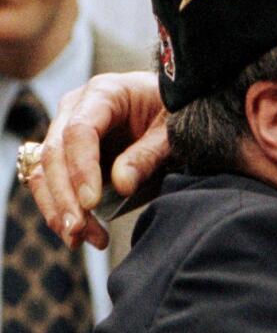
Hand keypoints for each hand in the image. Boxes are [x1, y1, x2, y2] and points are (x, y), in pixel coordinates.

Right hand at [28, 71, 167, 248]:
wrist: (175, 106)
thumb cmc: (176, 112)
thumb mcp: (172, 130)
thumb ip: (148, 154)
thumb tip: (121, 184)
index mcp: (104, 93)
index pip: (78, 131)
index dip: (81, 169)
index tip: (91, 203)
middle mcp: (76, 109)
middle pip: (54, 154)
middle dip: (63, 196)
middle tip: (79, 230)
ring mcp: (68, 132)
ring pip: (45, 172)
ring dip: (58, 209)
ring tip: (79, 239)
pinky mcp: (71, 155)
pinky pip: (55, 183)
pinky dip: (63, 209)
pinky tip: (80, 235)